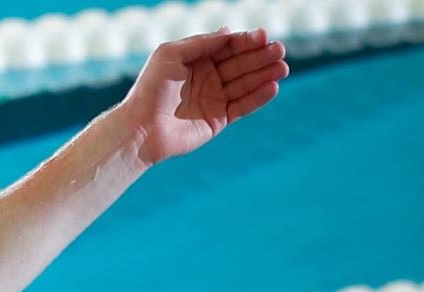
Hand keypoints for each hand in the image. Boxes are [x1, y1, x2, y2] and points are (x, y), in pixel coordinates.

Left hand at [122, 26, 288, 165]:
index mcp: (196, 60)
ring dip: (265, 74)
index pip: (228, 46)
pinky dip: (258, 97)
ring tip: (282, 67)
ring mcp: (214, 98)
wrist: (141, 129)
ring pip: (246, 83)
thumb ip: (200, 42)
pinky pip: (243, 106)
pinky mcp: (218, 119)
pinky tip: (273, 87)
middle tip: (279, 50)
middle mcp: (207, 77)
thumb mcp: (171, 55)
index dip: (247, 41)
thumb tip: (228, 31)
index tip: (263, 36)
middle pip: (241, 63)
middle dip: (261, 56)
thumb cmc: (151, 89)